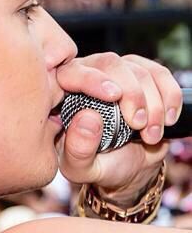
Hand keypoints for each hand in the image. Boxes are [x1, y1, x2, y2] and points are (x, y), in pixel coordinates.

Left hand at [55, 53, 182, 202]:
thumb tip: (87, 119)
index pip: (71, 73)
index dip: (92, 79)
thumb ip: (78, 149)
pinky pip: (160, 73)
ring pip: (138, 70)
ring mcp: (117, 72)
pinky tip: (169, 119)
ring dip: (152, 103)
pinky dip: (170, 96)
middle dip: (131, 94)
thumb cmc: (97, 164)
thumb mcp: (81, 168)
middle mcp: (88, 75)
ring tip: (151, 134)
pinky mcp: (143, 74)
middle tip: (138, 124)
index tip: (113, 97)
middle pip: (110, 64)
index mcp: (63, 93)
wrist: (128, 167)